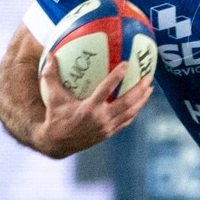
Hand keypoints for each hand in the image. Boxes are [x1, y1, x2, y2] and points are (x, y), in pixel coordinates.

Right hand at [35, 59, 152, 156]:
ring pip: (130, 112)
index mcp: (88, 108)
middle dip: (139, 89)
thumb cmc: (55, 117)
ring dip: (142, 100)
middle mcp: (100, 118)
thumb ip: (51, 76)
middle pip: (126, 102)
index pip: (106, 89)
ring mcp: (107, 127)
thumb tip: (50, 55)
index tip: (127, 63)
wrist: (57, 144)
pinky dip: (135, 111)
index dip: (117, 76)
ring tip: (150, 88)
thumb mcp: (53, 97)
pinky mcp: (109, 133)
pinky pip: (126, 121)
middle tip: (148, 77)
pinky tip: (140, 103)